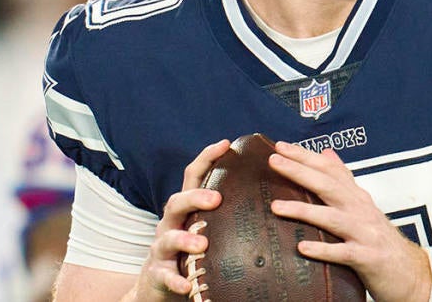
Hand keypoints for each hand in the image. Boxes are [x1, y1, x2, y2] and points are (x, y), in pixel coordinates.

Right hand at [132, 139, 230, 300]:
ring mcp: (162, 248)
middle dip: (195, 197)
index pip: (194, 177)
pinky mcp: (159, 274)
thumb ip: (228, 211)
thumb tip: (272, 196)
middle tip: (216, 198)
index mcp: (187, 209)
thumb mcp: (208, 227)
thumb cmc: (192, 251)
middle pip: (177, 202)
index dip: (206, 158)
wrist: (159, 285)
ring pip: (168, 237)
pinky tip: (187, 285)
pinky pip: (165, 276)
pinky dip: (176, 280)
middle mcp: (172, 223)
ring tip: (202, 244)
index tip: (225, 144)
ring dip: (184, 239)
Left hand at [268, 141, 431, 301]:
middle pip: (328, 186)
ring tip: (276, 207)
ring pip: (332, 217)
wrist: (411, 272)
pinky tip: (302, 247)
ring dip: (304, 210)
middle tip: (274, 161)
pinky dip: (323, 250)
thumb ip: (344, 180)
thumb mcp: (363, 206)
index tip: (280, 147)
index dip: (305, 156)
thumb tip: (326, 153)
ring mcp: (365, 233)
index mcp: (357, 197)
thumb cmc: (380, 240)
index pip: (329, 170)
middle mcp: (361, 210)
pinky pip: (343, 253)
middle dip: (301, 172)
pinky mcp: (368, 258)